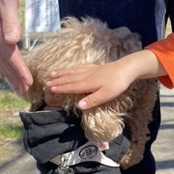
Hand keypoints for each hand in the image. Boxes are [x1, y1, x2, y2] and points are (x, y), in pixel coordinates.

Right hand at [0, 0, 32, 92]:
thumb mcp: (8, 4)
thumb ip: (11, 23)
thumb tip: (12, 41)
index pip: (10, 55)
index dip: (19, 70)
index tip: (29, 81)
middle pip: (4, 62)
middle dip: (15, 77)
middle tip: (25, 90)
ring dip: (8, 75)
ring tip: (17, 87)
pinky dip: (1, 66)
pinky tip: (5, 72)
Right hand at [47, 49, 161, 108]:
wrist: (127, 68)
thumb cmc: (117, 84)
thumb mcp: (106, 95)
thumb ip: (92, 100)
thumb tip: (79, 106)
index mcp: (88, 84)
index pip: (71, 87)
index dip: (61, 88)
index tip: (50, 89)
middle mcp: (87, 76)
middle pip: (69, 78)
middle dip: (58, 81)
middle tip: (46, 82)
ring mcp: (91, 70)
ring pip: (73, 72)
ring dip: (62, 73)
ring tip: (53, 73)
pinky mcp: (95, 67)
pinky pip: (79, 67)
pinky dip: (72, 68)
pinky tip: (70, 68)